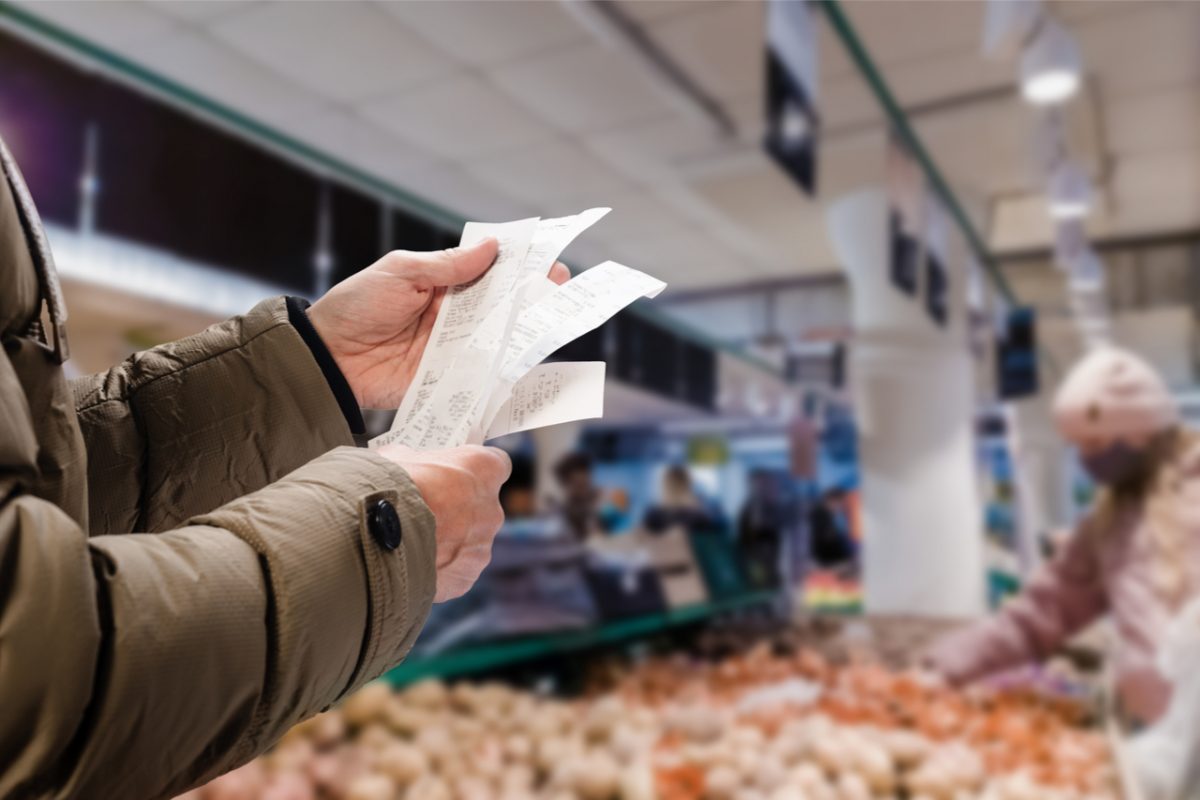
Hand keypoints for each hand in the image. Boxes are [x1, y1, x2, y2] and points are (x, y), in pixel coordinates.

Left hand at [308, 240, 570, 409]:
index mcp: (442, 283)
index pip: (489, 271)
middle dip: (532, 297)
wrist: (328, 358)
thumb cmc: (356, 306)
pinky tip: (527, 363)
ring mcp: (453, 348)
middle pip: (501, 305)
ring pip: (498, 338)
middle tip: (559, 289)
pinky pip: (482, 374)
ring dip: (524, 331)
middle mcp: (453, 315)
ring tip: (552, 322)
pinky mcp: (448, 377)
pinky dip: (504, 370)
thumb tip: (492, 248)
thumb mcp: (401, 273)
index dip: (519, 266)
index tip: (548, 260)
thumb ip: (448, 265)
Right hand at [375, 443, 510, 601]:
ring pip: (468, 543)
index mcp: (483, 470)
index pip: (495, 464)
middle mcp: (491, 509)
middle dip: (457, 510)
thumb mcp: (398, 458)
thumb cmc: (387, 487)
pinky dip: (437, 569)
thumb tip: (408, 466)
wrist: (371, 535)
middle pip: (481, 508)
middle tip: (426, 511)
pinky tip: (412, 563)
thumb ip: (418, 462)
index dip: (474, 471)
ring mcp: (481, 547)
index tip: (457, 475)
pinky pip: (454, 571)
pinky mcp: (465, 577)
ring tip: (413, 541)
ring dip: (447, 542)